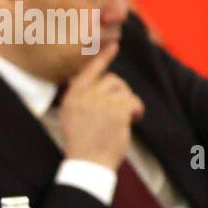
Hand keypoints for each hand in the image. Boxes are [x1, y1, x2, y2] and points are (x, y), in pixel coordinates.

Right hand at [59, 51, 143, 170]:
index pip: (88, 72)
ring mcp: (99, 102)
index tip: (114, 45)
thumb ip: (82, 98)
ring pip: (123, 90)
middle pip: (111, 80)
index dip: (103, 57)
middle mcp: (83, 96)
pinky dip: (136, 110)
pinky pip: (132, 101)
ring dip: (128, 102)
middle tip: (121, 109)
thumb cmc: (82, 143)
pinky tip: (132, 120)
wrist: (88, 163)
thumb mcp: (72, 117)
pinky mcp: (116, 110)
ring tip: (125, 118)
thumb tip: (100, 81)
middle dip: (120, 92)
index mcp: (71, 97)